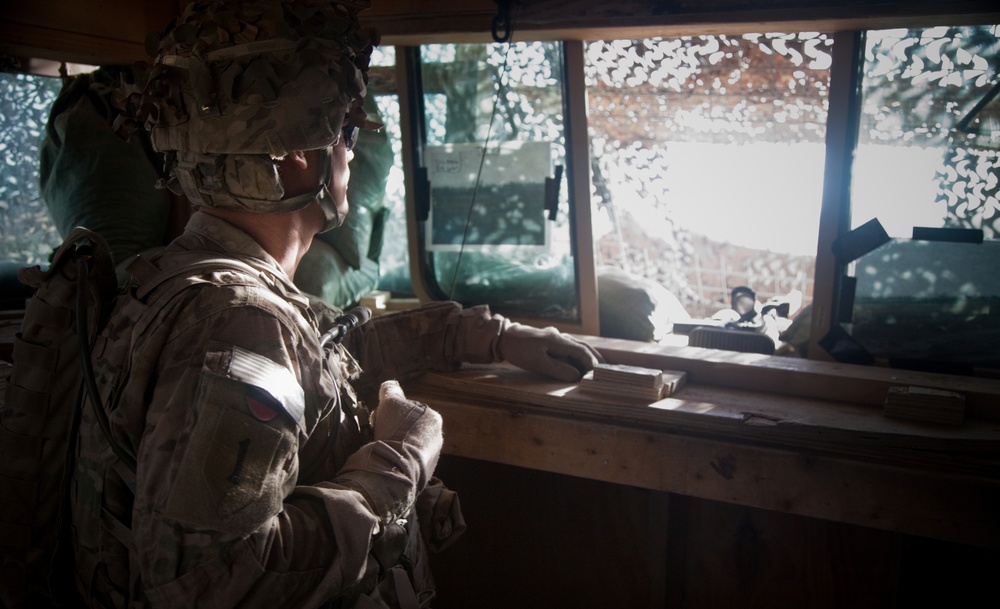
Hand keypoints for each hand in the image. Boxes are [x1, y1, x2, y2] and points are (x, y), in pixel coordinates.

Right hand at [335, 381, 441, 522]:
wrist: (397, 467)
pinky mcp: (425, 474)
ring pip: (410, 446)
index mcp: (433, 418)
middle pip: (410, 429)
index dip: (391, 413)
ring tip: (385, 451)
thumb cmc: (395, 430)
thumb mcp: (390, 401)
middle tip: (381, 435)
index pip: (409, 410)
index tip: (380, 419)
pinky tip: (390, 462)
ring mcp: (433, 456)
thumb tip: (390, 385)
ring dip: (398, 446)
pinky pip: (409, 463)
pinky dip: (400, 461)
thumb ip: (391, 390)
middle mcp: (437, 436)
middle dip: (396, 430)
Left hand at [498, 323, 602, 381]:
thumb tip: (576, 376)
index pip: (581, 351)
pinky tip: (576, 358)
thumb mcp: (538, 363)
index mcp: (558, 340)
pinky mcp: (547, 339)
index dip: (591, 362)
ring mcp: (553, 336)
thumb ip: (558, 370)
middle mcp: (559, 336)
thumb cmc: (519, 350)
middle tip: (604, 367)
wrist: (502, 336)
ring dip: (586, 354)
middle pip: (581, 345)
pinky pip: (567, 345)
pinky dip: (576, 352)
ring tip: (595, 363)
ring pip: (575, 344)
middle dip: (593, 356)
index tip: (598, 373)